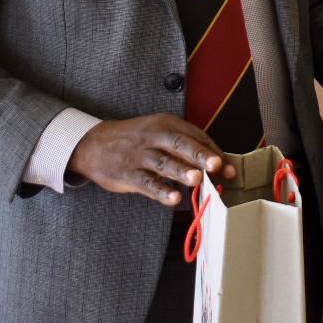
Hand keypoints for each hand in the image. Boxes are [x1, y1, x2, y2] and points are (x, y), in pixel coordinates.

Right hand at [67, 114, 236, 205]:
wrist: (94, 144)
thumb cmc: (135, 140)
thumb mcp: (158, 133)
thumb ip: (184, 147)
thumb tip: (216, 164)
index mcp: (166, 124)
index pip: (194, 136)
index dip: (212, 151)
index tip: (228, 168)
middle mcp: (154, 137)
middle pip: (179, 144)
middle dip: (199, 155)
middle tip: (216, 165)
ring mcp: (140, 155)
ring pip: (164, 163)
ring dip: (181, 171)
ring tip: (197, 180)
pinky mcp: (128, 173)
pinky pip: (146, 183)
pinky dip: (160, 190)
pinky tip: (173, 198)